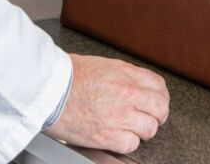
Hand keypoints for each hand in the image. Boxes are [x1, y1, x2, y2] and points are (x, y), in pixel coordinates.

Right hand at [44, 54, 168, 153]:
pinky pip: (131, 144)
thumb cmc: (67, 75)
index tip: (157, 101)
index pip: (158, 86)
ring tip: (133, 128)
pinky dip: (127, 142)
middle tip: (151, 117)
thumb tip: (135, 83)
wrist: (49, 90)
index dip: (160, 95)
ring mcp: (119, 116)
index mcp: (125, 74)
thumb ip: (123, 74)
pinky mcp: (107, 136)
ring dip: (143, 129)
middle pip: (160, 108)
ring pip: (150, 128)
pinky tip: (119, 137)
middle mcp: (127, 94)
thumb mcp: (102, 64)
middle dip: (157, 114)